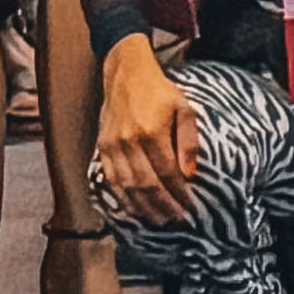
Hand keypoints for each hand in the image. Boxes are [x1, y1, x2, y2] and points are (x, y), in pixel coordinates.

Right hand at [93, 37, 200, 217]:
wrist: (125, 73)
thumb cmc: (159, 91)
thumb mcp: (184, 109)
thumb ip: (188, 143)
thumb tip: (191, 175)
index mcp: (151, 131)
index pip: (166, 172)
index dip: (178, 194)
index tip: (189, 208)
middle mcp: (128, 141)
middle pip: (145, 184)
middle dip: (162, 205)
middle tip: (175, 219)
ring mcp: (112, 145)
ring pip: (126, 186)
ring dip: (143, 207)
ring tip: (158, 220)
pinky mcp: (102, 147)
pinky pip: (111, 179)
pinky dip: (122, 198)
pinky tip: (134, 208)